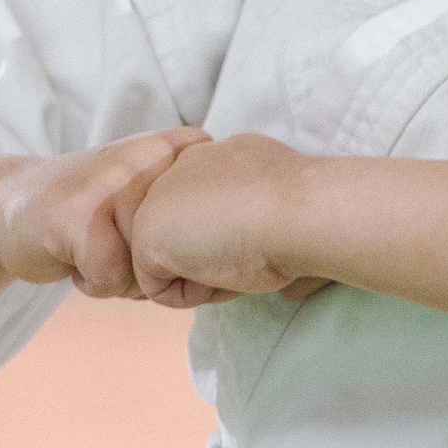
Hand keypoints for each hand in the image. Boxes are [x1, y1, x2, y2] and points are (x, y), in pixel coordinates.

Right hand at [0, 127, 209, 299]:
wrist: (8, 204)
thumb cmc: (95, 208)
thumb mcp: (153, 192)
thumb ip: (197, 209)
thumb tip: (237, 262)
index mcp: (177, 147)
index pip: (222, 219)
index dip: (189, 248)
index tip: (154, 235)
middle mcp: (151, 156)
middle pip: (185, 252)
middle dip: (152, 268)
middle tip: (116, 243)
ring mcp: (115, 183)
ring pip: (151, 271)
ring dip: (122, 278)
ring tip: (96, 246)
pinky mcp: (81, 217)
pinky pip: (113, 281)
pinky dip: (93, 284)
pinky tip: (73, 257)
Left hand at [128, 133, 323, 308]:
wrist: (298, 211)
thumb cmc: (301, 208)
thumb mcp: (270, 192)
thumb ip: (246, 201)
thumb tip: (249, 232)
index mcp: (219, 153)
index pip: (211, 208)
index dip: (236, 233)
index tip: (266, 230)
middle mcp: (184, 167)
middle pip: (189, 233)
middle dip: (214, 251)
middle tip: (251, 246)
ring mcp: (159, 198)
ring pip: (177, 259)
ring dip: (206, 271)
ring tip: (239, 256)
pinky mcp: (146, 237)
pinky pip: (163, 288)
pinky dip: (194, 293)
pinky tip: (221, 269)